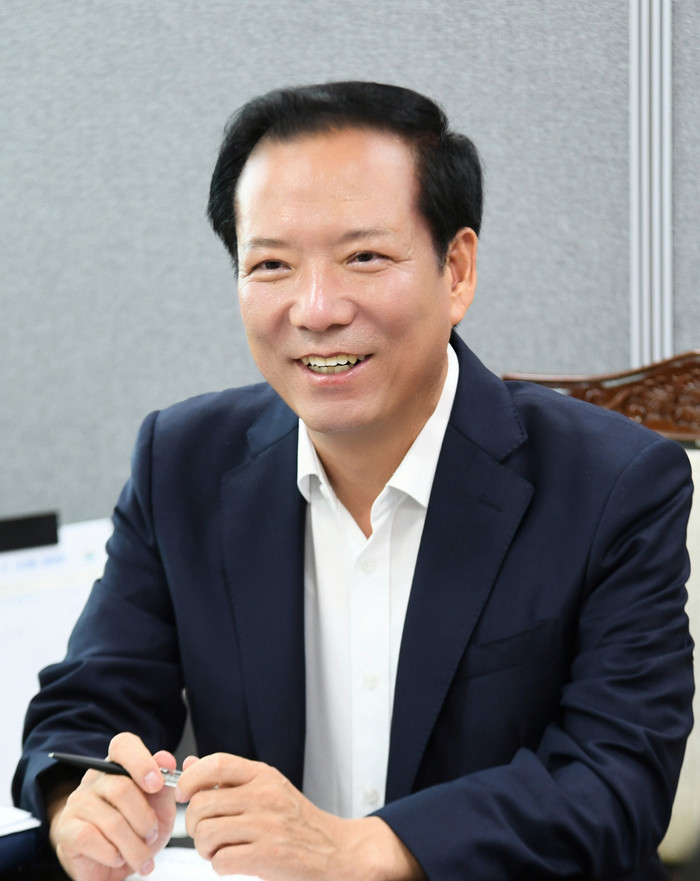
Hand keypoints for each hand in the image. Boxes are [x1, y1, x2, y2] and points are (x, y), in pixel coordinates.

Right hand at [48, 733, 176, 880]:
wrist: (110, 866)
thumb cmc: (136, 831)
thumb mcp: (159, 809)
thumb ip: (165, 785)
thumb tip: (166, 758)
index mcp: (118, 766)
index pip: (123, 745)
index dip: (141, 761)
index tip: (157, 785)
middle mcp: (95, 779)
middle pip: (121, 788)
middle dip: (145, 819)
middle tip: (152, 835)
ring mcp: (78, 803)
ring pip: (112, 821)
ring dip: (134, 845)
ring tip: (142, 855)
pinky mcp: (67, 830)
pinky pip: (91, 838)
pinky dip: (113, 854)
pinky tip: (118, 858)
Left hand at [177, 753, 424, 880]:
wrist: (335, 850)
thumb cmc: (296, 820)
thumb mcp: (267, 788)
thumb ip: (228, 778)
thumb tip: (188, 765)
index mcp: (263, 775)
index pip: (215, 765)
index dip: (190, 779)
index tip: (184, 794)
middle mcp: (264, 795)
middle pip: (202, 805)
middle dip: (195, 825)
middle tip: (207, 833)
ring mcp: (266, 825)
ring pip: (206, 834)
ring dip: (205, 848)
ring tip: (219, 849)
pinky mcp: (268, 856)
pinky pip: (220, 861)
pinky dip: (220, 866)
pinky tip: (234, 861)